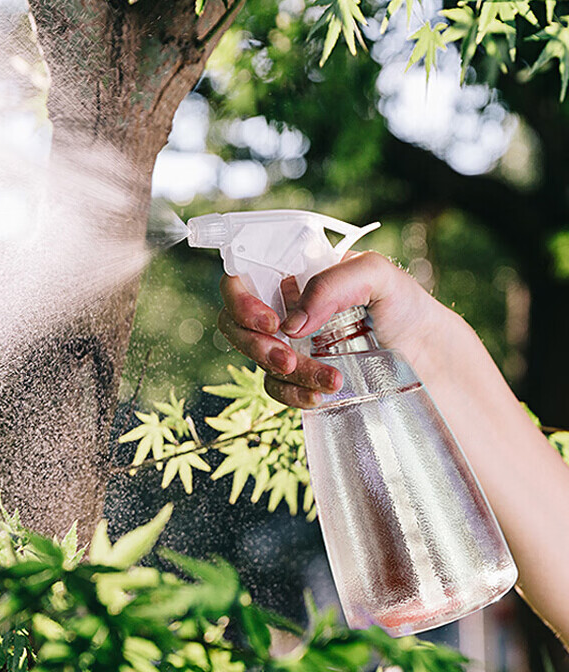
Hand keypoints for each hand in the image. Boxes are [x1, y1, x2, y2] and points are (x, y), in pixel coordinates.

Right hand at [218, 251, 450, 408]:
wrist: (435, 363)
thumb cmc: (409, 310)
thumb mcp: (380, 277)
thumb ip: (334, 283)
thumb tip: (291, 323)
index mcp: (296, 276)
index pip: (244, 277)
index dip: (240, 299)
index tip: (271, 321)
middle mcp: (286, 310)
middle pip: (236, 324)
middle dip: (255, 344)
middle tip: (286, 357)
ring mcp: (291, 347)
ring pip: (257, 361)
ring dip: (285, 373)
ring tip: (330, 380)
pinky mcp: (300, 379)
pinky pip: (276, 389)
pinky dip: (293, 394)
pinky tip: (321, 395)